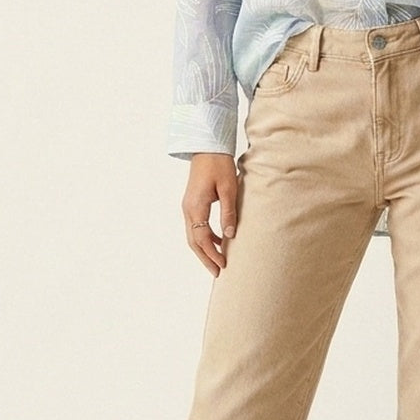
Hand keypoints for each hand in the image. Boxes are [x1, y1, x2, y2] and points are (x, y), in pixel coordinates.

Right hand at [183, 153, 238, 276]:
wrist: (206, 146)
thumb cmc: (219, 164)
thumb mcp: (229, 188)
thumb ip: (229, 212)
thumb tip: (230, 235)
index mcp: (196, 207)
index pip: (202, 238)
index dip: (212, 254)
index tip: (223, 265)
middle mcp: (188, 209)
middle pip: (194, 241)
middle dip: (205, 258)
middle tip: (217, 273)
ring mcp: (188, 206)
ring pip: (193, 235)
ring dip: (204, 249)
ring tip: (217, 262)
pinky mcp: (192, 203)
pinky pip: (196, 226)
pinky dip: (205, 237)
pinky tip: (219, 241)